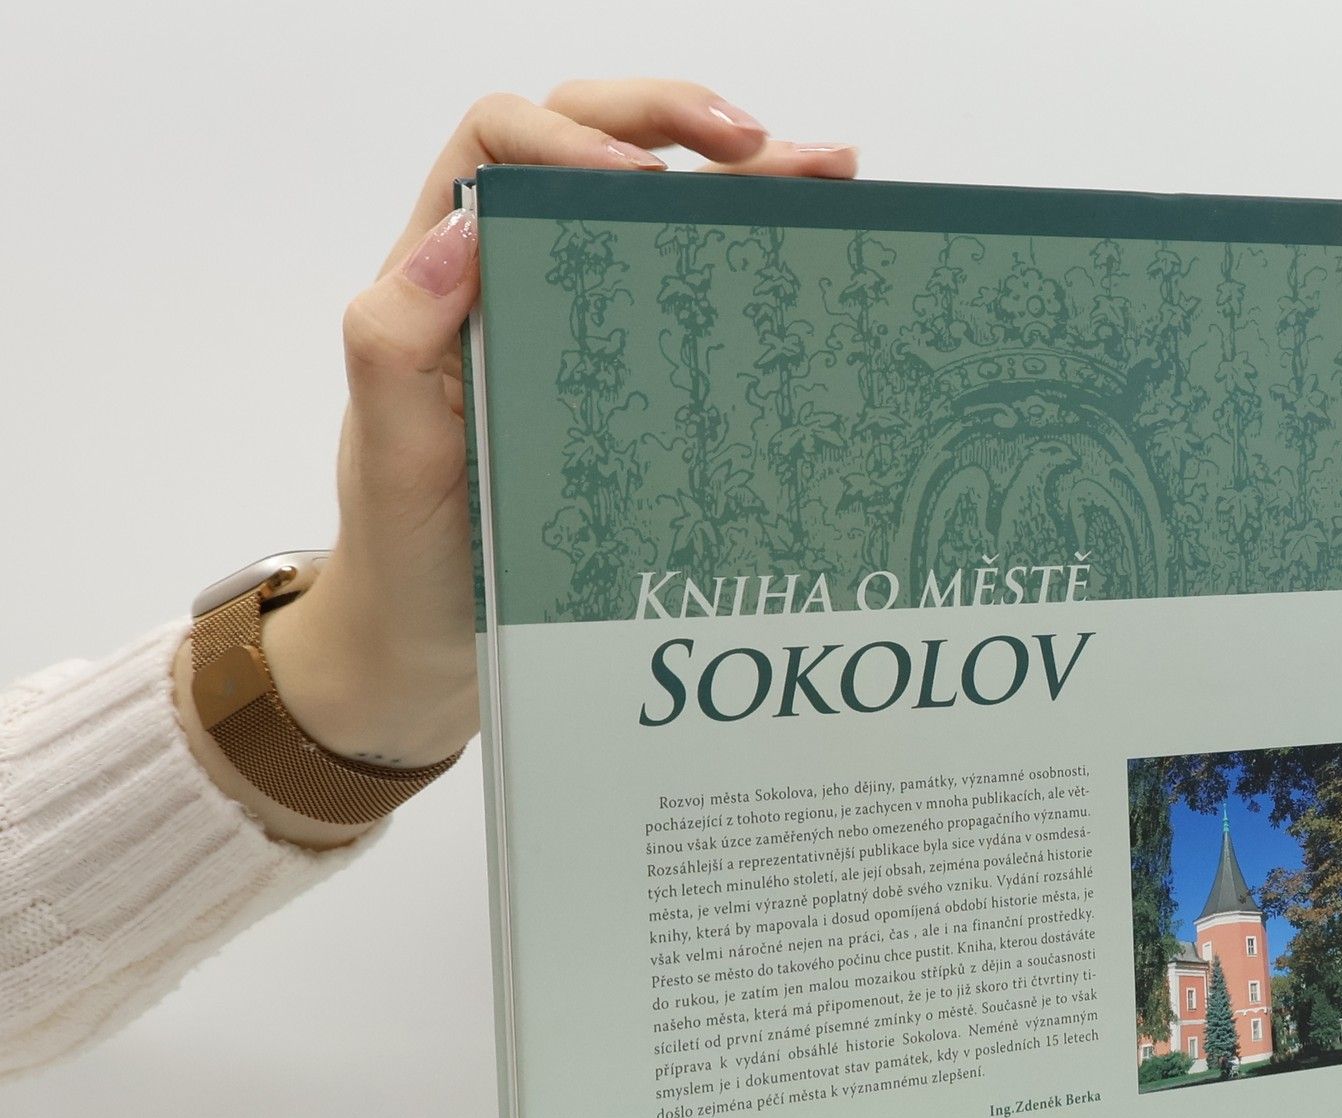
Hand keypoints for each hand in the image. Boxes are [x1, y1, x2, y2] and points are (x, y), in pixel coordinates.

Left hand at [176, 80, 856, 847]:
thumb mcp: (390, 463)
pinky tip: (815, 251)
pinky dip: (747, 258)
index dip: (574, 141)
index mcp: (446, 282)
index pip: (502, 145)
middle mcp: (512, 284)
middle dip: (678, 122)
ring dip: (739, 178)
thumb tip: (461, 235)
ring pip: (650, 209)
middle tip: (764, 147)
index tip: (643, 186)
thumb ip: (396, 347)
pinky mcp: (623, 382)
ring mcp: (574, 330)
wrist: (428, 650)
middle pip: (589, 142)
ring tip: (830, 173)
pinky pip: (682, 294)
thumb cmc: (405, 561)